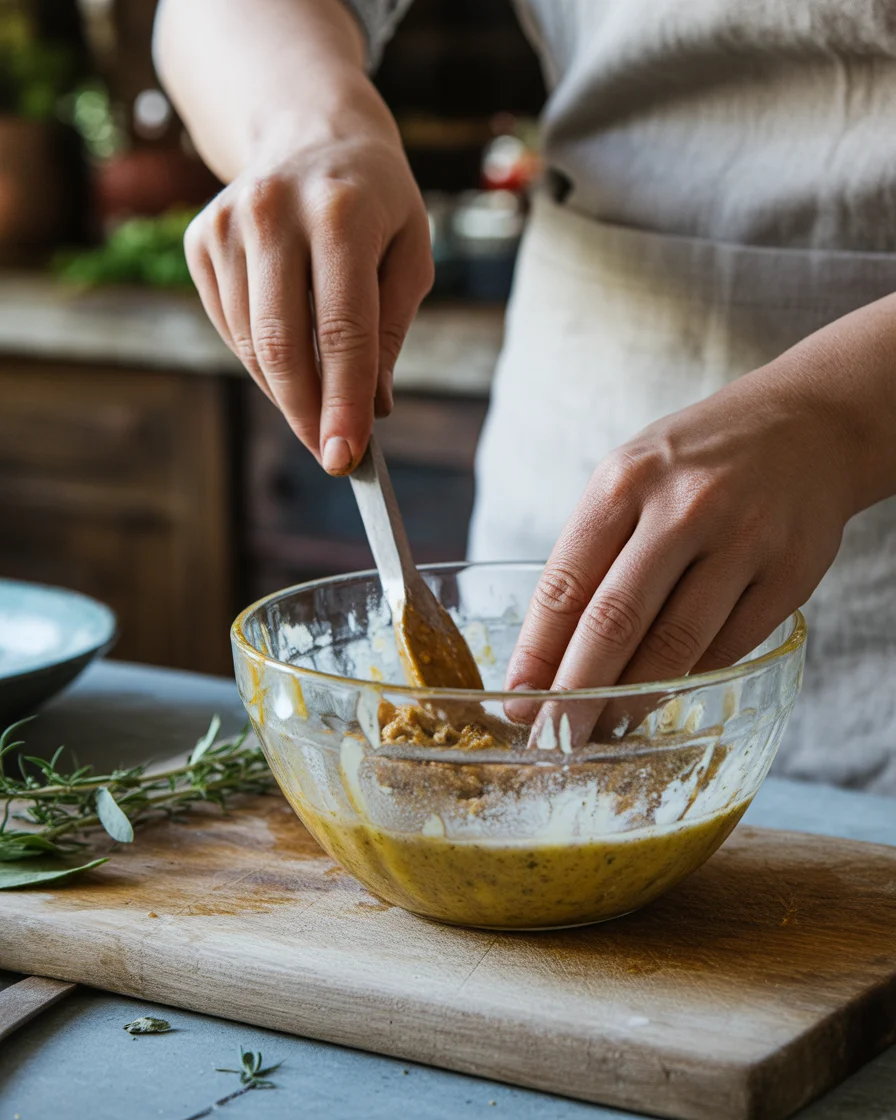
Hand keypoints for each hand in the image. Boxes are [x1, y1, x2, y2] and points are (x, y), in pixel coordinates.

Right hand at [185, 131, 432, 473]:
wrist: (310, 135)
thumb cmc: (375, 204)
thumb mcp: (410, 255)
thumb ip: (392, 331)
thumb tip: (370, 408)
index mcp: (340, 212)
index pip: (342, 329)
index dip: (343, 401)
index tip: (346, 456)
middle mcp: (273, 212)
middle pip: (283, 344)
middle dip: (308, 413)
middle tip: (331, 454)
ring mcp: (227, 224)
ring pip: (252, 345)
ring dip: (288, 391)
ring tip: (322, 399)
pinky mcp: (199, 240)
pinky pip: (230, 329)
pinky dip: (263, 361)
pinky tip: (292, 356)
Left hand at [505, 368, 856, 713]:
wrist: (807, 425)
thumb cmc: (695, 461)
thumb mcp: (630, 476)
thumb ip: (592, 550)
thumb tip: (547, 652)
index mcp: (625, 481)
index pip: (565, 584)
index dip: (537, 652)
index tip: (518, 699)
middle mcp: (683, 508)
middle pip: (614, 622)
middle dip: (575, 693)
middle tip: (554, 738)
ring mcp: (742, 542)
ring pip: (675, 646)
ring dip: (632, 700)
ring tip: (605, 728)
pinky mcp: (790, 575)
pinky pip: (727, 648)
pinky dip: (689, 680)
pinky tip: (664, 695)